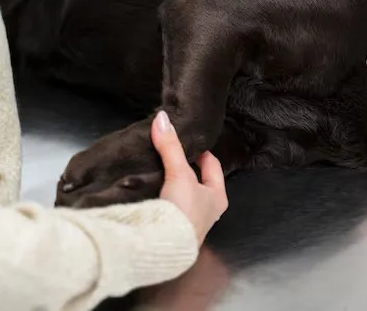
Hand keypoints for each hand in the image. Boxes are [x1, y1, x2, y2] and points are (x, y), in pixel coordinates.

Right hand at [153, 111, 227, 242]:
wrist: (163, 248)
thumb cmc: (183, 211)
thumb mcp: (179, 173)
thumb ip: (170, 146)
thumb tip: (162, 117)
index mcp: (218, 197)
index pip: (212, 166)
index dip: (201, 152)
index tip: (188, 141)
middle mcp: (207, 211)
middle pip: (196, 181)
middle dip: (184, 168)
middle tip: (170, 152)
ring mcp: (189, 223)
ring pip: (181, 195)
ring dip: (170, 184)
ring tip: (156, 168)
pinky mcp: (170, 231)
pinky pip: (166, 208)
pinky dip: (159, 197)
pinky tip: (148, 191)